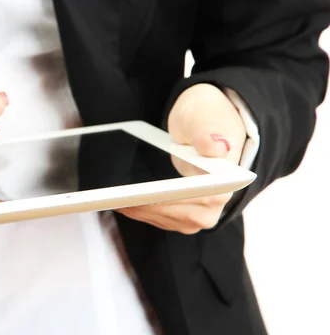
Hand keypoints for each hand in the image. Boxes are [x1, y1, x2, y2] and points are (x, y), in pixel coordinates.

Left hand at [118, 83, 246, 233]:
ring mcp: (194, 216)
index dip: (164, 199)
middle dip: (141, 204)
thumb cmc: (207, 119)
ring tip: (107, 196)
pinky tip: (116, 197)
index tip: (139, 195)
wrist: (202, 126)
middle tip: (110, 196)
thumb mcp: (206, 118)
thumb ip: (209, 133)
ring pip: (157, 217)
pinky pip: (152, 216)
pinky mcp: (177, 216)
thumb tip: (216, 147)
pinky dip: (135, 206)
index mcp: (226, 186)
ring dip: (133, 207)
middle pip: (171, 213)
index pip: (194, 200)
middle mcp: (213, 208)